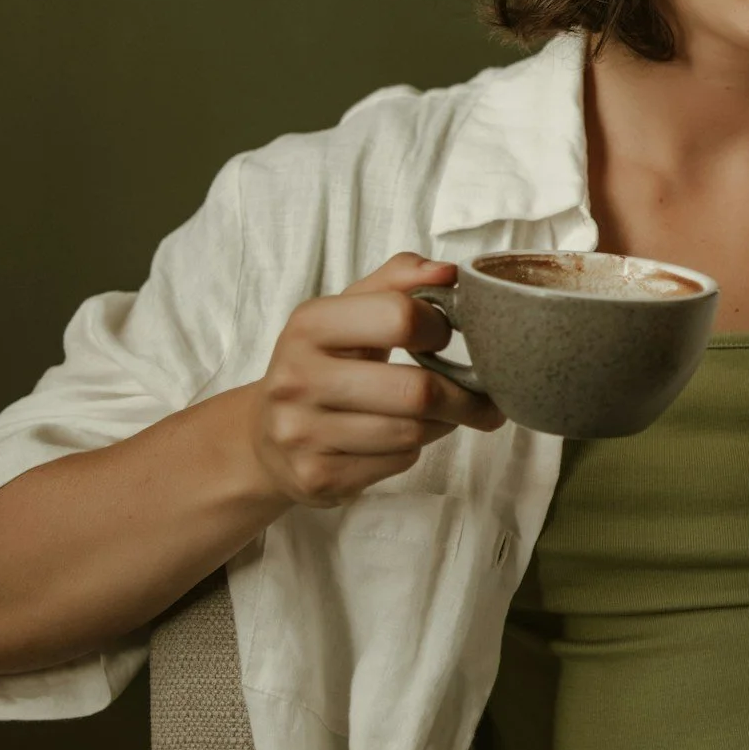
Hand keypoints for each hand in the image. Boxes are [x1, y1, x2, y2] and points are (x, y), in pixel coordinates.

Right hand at [246, 252, 504, 506]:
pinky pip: (397, 462)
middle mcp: (297, 378)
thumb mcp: (347, 313)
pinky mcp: (316, 477)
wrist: (265, 435)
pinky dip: (413, 450)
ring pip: (412, 432)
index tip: (447, 335)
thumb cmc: (324, 364)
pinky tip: (402, 438)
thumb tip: (449, 273)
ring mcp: (301, 432)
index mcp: (308, 325)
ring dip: (443, 423)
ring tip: (444, 414)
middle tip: (483, 396)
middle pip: (416, 390)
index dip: (439, 326)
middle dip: (463, 395)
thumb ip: (398, 282)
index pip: (399, 317)